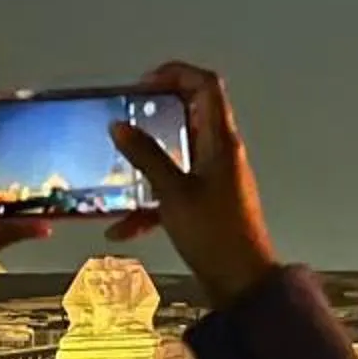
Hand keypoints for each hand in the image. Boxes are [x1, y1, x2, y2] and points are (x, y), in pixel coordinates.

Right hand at [107, 62, 277, 307]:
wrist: (243, 285)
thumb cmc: (214, 235)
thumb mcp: (173, 194)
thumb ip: (146, 157)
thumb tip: (119, 125)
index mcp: (221, 141)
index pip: (206, 85)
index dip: (175, 73)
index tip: (141, 85)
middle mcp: (221, 153)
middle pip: (191, 114)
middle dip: (154, 113)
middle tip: (123, 116)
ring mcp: (215, 178)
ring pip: (177, 154)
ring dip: (147, 161)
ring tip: (115, 169)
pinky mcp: (206, 203)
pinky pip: (174, 190)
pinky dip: (149, 202)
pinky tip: (123, 228)